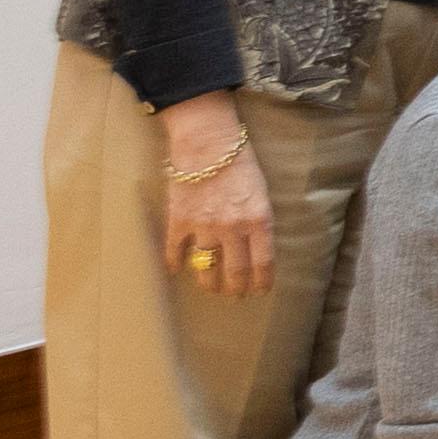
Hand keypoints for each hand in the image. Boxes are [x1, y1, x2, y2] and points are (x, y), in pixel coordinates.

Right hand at [155, 102, 271, 304]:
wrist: (208, 143)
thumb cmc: (241, 163)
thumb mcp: (262, 192)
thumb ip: (259, 220)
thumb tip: (257, 243)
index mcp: (259, 221)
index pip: (263, 263)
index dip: (261, 282)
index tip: (260, 290)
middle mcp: (232, 229)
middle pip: (235, 271)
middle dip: (236, 288)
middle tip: (236, 295)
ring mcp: (203, 227)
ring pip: (205, 268)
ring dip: (209, 283)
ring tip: (212, 289)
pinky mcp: (178, 221)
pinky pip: (174, 251)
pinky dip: (174, 264)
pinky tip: (176, 270)